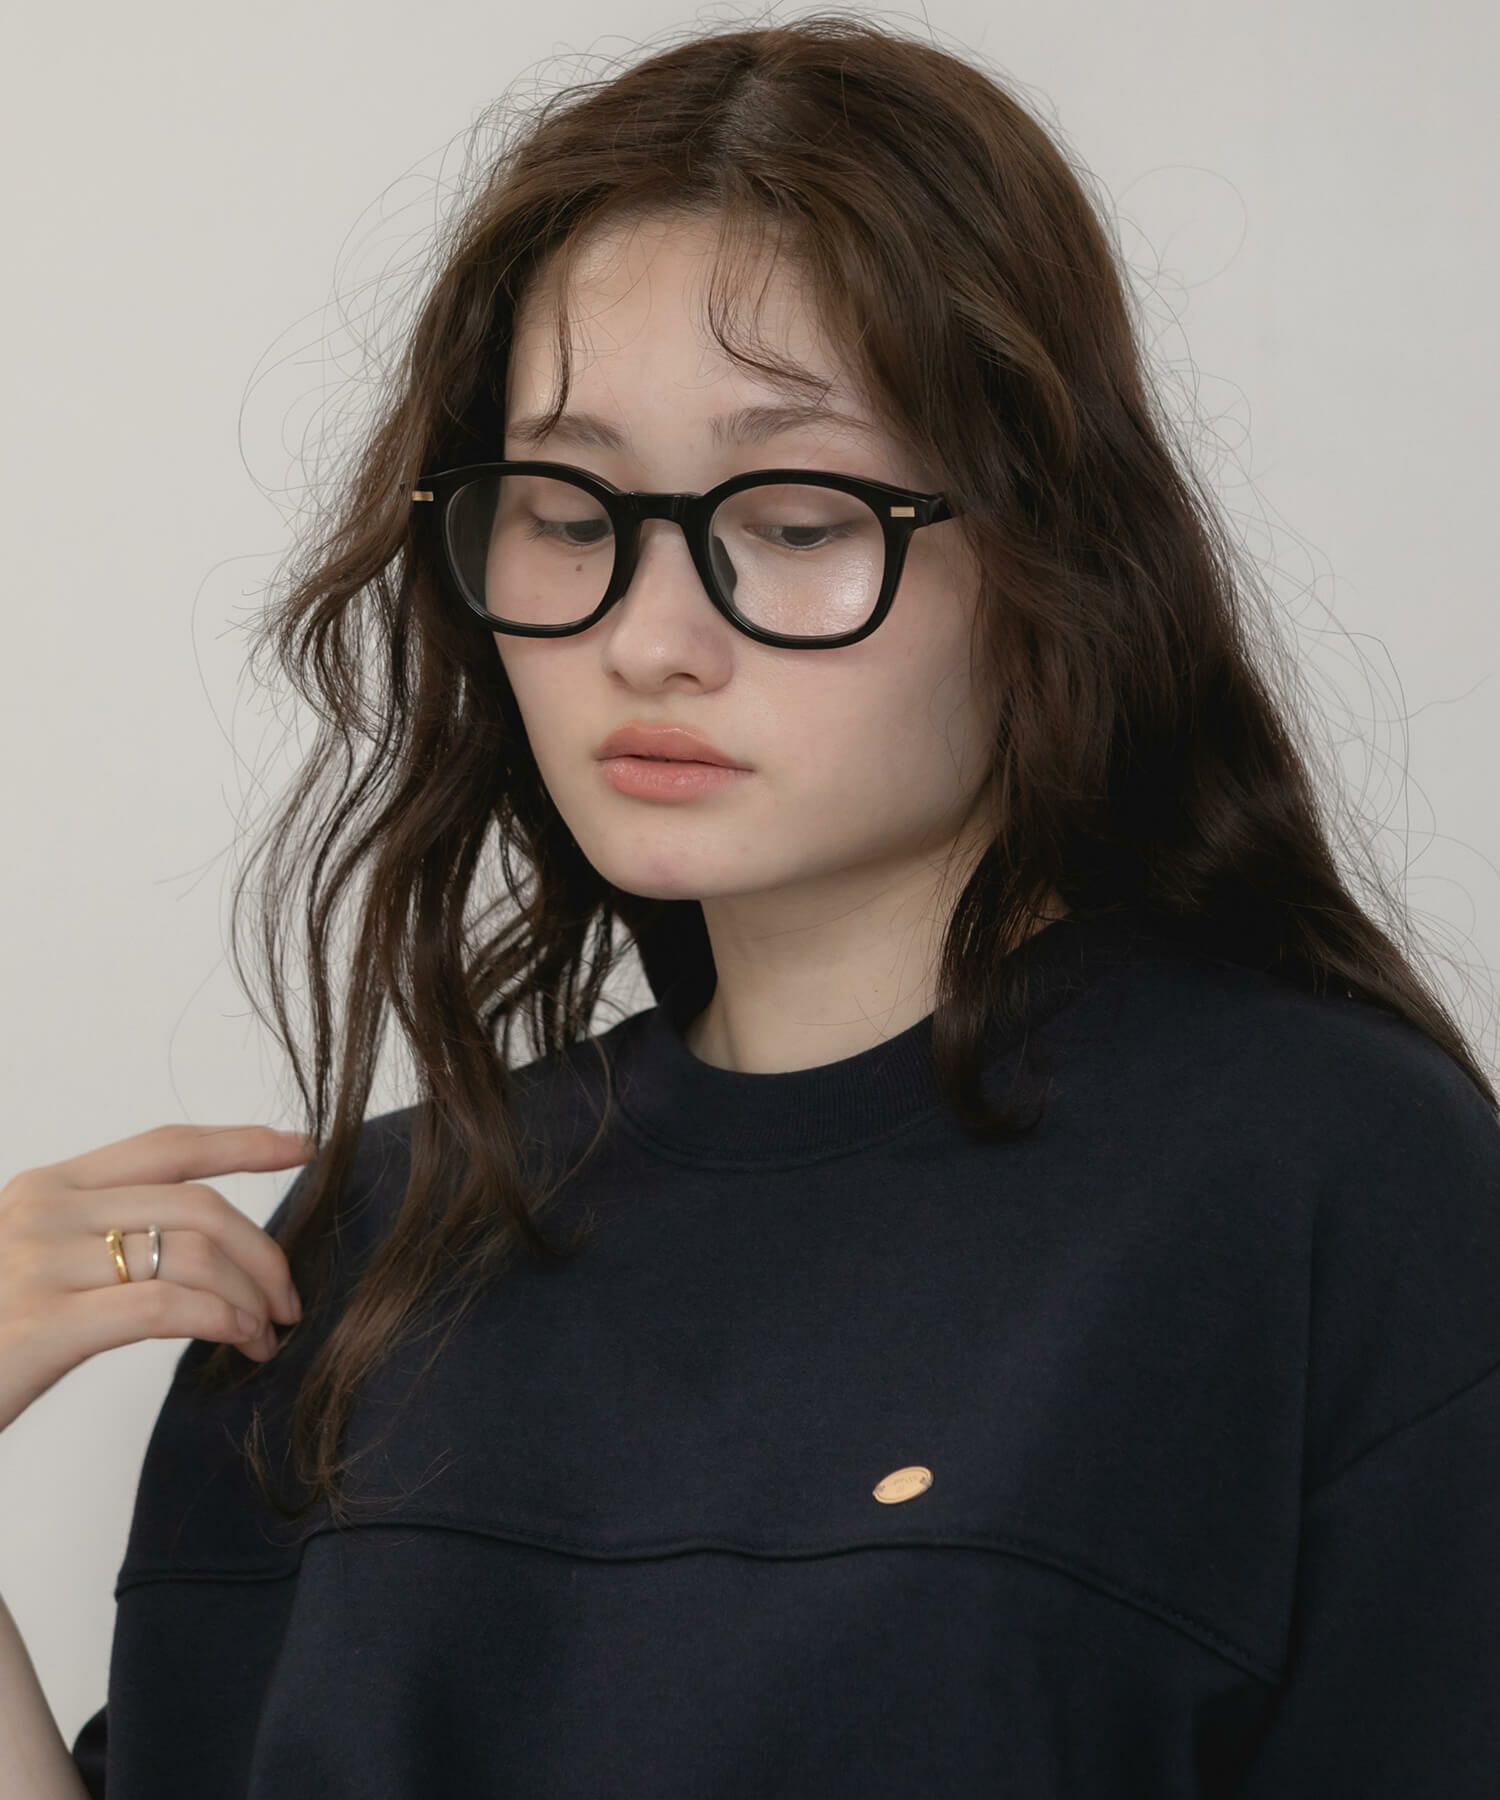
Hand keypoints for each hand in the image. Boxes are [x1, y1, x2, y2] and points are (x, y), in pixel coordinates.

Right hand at [0, 1123, 314, 1435]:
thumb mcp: (34, 1267)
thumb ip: (102, 1239)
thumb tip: (205, 1245)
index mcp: (48, 1188)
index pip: (167, 1145)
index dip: (243, 1141)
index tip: (302, 1148)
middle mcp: (43, 1210)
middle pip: (198, 1204)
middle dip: (263, 1250)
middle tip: (289, 1298)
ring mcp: (38, 1264)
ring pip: (193, 1254)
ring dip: (251, 1295)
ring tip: (266, 1334)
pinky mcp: (41, 1324)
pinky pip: (166, 1307)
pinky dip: (222, 1321)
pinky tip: (241, 1342)